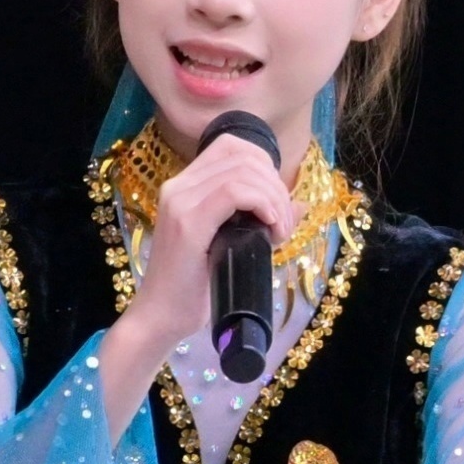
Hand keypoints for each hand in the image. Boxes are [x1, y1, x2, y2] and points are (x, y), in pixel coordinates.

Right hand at [100, 127, 299, 416]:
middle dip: (276, 185)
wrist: (162, 316)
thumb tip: (301, 204)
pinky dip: (263, 204)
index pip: (232, 146)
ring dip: (274, 198)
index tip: (277, 201)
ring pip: (243, 172)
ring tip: (279, 231)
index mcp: (185, 186)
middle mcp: (178, 186)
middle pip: (243, 156)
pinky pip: (234, 192)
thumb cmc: (194, 286)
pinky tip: (270, 227)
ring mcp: (180, 202)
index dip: (265, 165)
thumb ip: (260, 219)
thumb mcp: (233, 244)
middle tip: (283, 223)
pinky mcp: (188, 222)